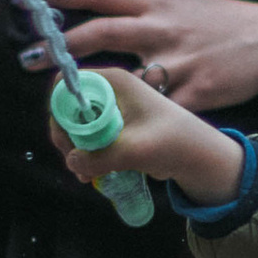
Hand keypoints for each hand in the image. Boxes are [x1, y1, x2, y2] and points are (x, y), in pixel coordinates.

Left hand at [47, 0, 257, 111]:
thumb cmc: (225, 22)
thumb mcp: (181, 5)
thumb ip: (146, 11)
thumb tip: (110, 11)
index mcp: (156, 5)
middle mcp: (161, 29)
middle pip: (102, 33)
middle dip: (62, 47)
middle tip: (30, 59)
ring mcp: (177, 61)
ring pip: (125, 78)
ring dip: (93, 95)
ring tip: (66, 109)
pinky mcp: (195, 92)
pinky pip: (159, 112)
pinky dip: (138, 126)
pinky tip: (119, 136)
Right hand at [49, 60, 246, 208]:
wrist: (198, 157)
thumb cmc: (174, 143)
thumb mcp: (134, 151)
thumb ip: (99, 157)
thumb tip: (72, 163)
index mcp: (114, 81)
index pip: (68, 83)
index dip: (59, 108)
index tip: (66, 137)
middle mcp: (109, 91)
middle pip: (67, 108)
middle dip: (66, 137)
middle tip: (74, 162)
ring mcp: (111, 110)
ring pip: (75, 128)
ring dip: (75, 151)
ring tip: (85, 175)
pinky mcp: (113, 129)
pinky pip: (88, 140)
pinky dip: (86, 156)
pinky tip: (92, 174)